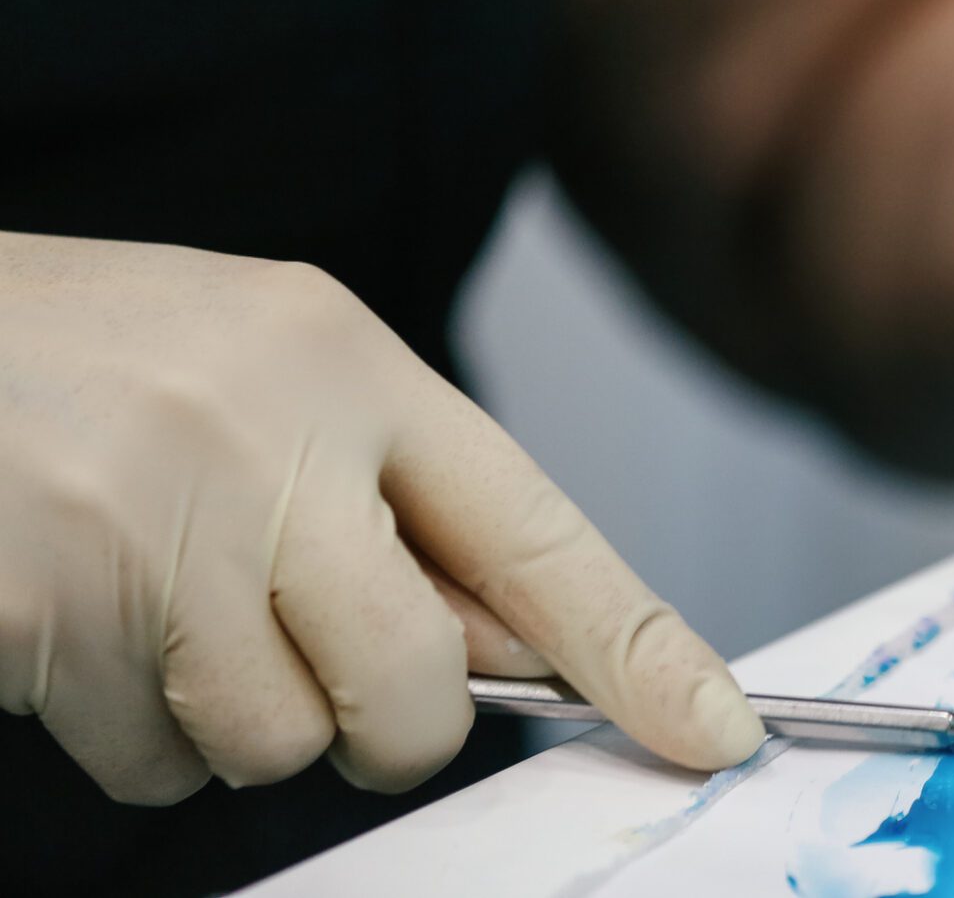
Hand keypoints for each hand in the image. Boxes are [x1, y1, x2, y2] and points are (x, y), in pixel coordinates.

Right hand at [0, 232, 760, 803]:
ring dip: (238, 720)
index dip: (638, 646)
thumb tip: (524, 655)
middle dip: (389, 723)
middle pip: (419, 685)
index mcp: (345, 360)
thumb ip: (399, 502)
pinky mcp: (47, 613)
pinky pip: (158, 766)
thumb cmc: (98, 365)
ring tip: (161, 605)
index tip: (715, 727)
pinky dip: (137, 737)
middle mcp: (266, 433)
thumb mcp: (274, 377)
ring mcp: (151, 524)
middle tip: (316, 662)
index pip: (533, 529)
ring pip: (283, 744)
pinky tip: (86, 627)